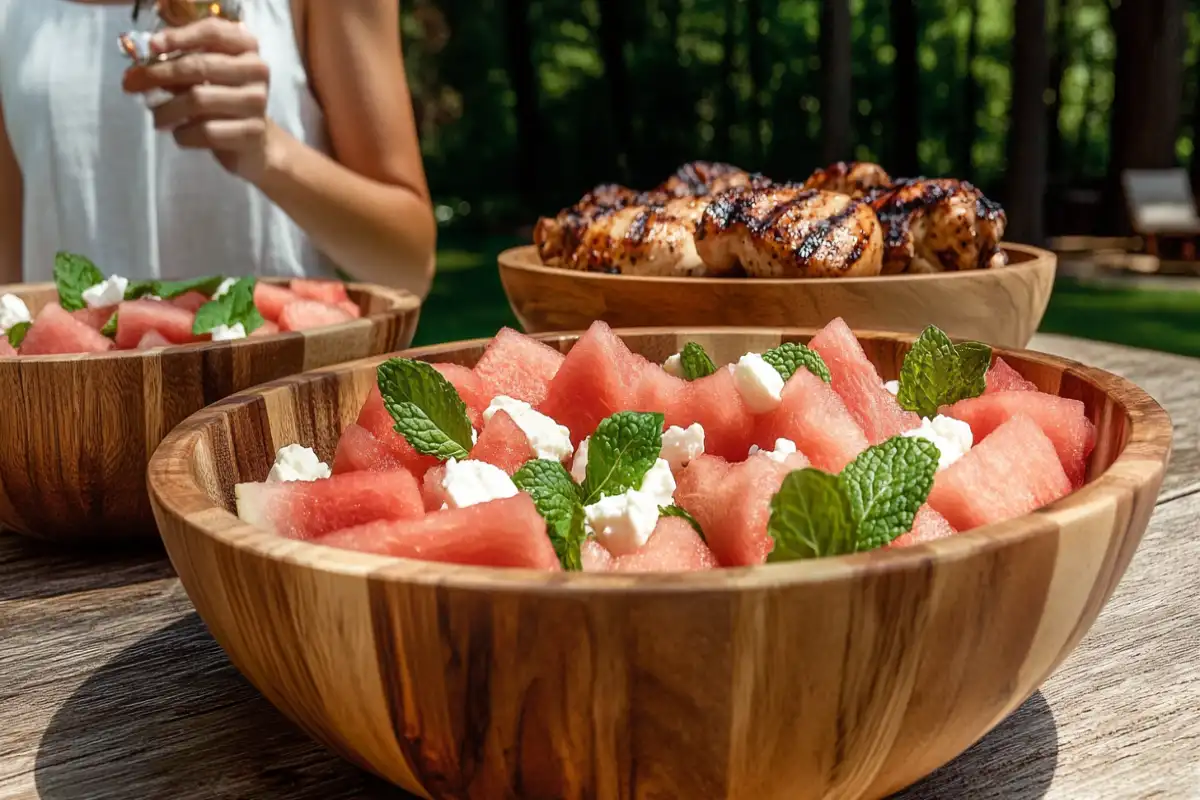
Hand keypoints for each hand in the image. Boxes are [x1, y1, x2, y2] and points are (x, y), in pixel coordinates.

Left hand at [122, 17, 277, 182]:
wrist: (255, 143)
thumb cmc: (224, 101)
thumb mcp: (206, 77)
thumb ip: (179, 65)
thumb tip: (138, 72)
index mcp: (246, 48)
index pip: (213, 31)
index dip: (179, 36)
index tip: (152, 46)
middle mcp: (256, 71)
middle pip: (199, 66)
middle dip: (159, 74)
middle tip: (132, 84)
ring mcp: (256, 102)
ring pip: (198, 100)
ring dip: (166, 110)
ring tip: (156, 117)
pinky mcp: (251, 133)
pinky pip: (205, 131)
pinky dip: (183, 134)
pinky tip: (180, 133)